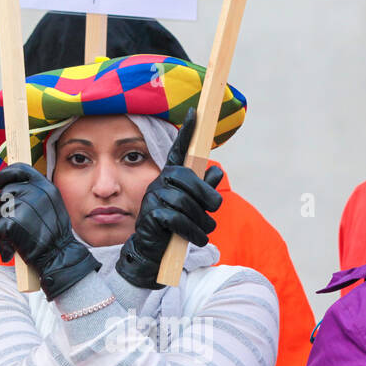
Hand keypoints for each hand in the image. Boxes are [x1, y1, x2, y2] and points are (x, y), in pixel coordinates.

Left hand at [0, 162, 99, 299]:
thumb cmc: (55, 236)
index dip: (3, 175)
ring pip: (0, 210)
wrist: (58, 255)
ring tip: (17, 236)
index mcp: (45, 187)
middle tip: (10, 222)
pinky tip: (12, 247)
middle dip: (3, 206)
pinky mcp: (13, 221)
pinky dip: (2, 239)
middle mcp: (35, 192)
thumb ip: (36, 194)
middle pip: (6, 191)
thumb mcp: (53, 205)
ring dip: (3, 223)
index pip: (19, 169)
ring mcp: (23, 206)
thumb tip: (13, 190)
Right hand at [116, 111, 223, 289]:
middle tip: (214, 213)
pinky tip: (198, 239)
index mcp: (170, 177)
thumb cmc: (173, 229)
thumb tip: (215, 173)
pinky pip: (177, 219)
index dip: (187, 132)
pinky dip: (192, 231)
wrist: (152, 253)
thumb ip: (202, 191)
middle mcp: (159, 182)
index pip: (178, 151)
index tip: (195, 112)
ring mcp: (153, 198)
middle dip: (207, 198)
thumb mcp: (192, 209)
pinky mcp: (150, 215)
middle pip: (189, 180)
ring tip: (206, 232)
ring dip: (201, 220)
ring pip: (185, 202)